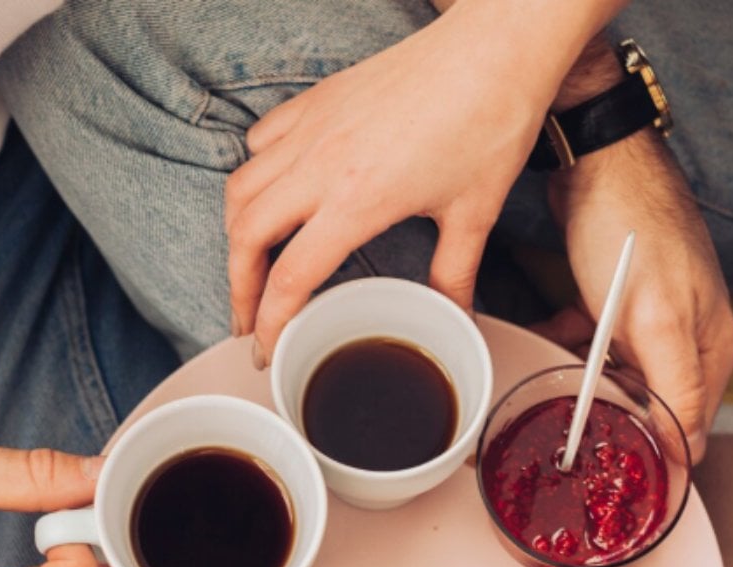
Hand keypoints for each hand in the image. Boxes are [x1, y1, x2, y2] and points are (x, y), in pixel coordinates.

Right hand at [224, 0, 606, 359]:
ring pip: (241, 189)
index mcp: (356, 201)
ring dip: (238, 234)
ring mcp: (312, 128)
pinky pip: (260, 142)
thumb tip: (454, 320)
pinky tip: (273, 194)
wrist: (495, 49)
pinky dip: (254, 175)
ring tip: (249, 265)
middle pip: (245, 237)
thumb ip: (454, 275)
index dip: (270, 324)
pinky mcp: (316, 101)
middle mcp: (320, 164)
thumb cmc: (488, 123)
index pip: (290, 277)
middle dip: (238, 288)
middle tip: (249, 319)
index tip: (266, 351)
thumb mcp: (474, 214)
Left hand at [541, 130, 732, 458]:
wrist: (597, 153)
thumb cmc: (630, 223)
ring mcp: (651, 313)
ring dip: (582, 381)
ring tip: (546, 389)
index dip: (653, 458)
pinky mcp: (617, 296)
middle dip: (610, 418)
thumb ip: (674, 388)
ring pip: (615, 374)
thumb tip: (687, 454)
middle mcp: (688, 333)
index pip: (691, 430)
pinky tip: (541, 338)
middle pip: (650, 404)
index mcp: (710, 345)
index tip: (611, 478)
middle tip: (567, 434)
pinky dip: (566, 344)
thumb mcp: (654, 318)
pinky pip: (592, 340)